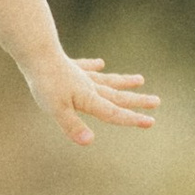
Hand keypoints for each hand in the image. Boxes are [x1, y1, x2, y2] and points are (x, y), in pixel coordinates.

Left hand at [25, 54, 159, 147]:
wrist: (37, 53)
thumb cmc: (45, 83)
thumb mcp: (57, 109)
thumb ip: (73, 126)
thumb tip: (90, 141)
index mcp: (89, 99)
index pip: (114, 113)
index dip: (132, 119)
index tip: (151, 122)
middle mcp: (89, 86)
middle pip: (117, 96)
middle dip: (137, 101)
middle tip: (157, 101)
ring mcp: (80, 75)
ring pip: (107, 80)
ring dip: (124, 81)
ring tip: (140, 79)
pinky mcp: (69, 66)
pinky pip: (85, 67)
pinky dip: (94, 66)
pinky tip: (100, 63)